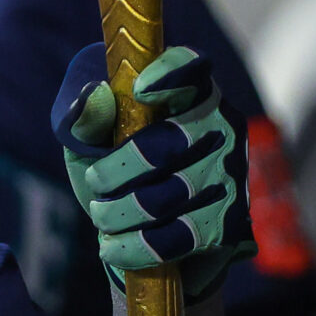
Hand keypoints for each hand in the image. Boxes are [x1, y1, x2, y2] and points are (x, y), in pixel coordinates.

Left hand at [53, 43, 252, 298]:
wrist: (143, 234)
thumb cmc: (116, 169)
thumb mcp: (90, 141)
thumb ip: (86, 118)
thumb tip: (93, 97)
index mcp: (189, 94)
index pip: (191, 69)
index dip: (170, 74)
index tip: (140, 90)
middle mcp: (220, 128)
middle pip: (170, 142)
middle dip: (119, 169)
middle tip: (97, 182)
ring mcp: (230, 175)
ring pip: (168, 195)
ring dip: (121, 211)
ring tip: (102, 214)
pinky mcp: (229, 223)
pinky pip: (177, 237)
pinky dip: (134, 245)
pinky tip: (111, 246)